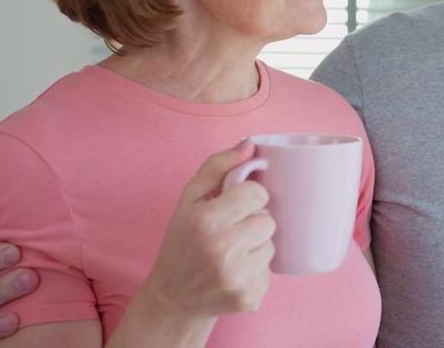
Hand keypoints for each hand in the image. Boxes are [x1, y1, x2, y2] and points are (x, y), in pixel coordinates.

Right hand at [130, 140, 276, 321]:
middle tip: (229, 232)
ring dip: (256, 248)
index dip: (248, 197)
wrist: (172, 299)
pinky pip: (269, 273)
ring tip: (230, 254)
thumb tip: (250, 144)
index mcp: (207, 221)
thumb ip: (217, 166)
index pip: (258, 194)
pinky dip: (255, 271)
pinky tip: (233, 274)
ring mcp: (237, 278)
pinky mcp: (249, 298)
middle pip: (268, 221)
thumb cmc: (181, 243)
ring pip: (271, 246)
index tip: (234, 206)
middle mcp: (223, 251)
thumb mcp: (188, 200)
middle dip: (252, 223)